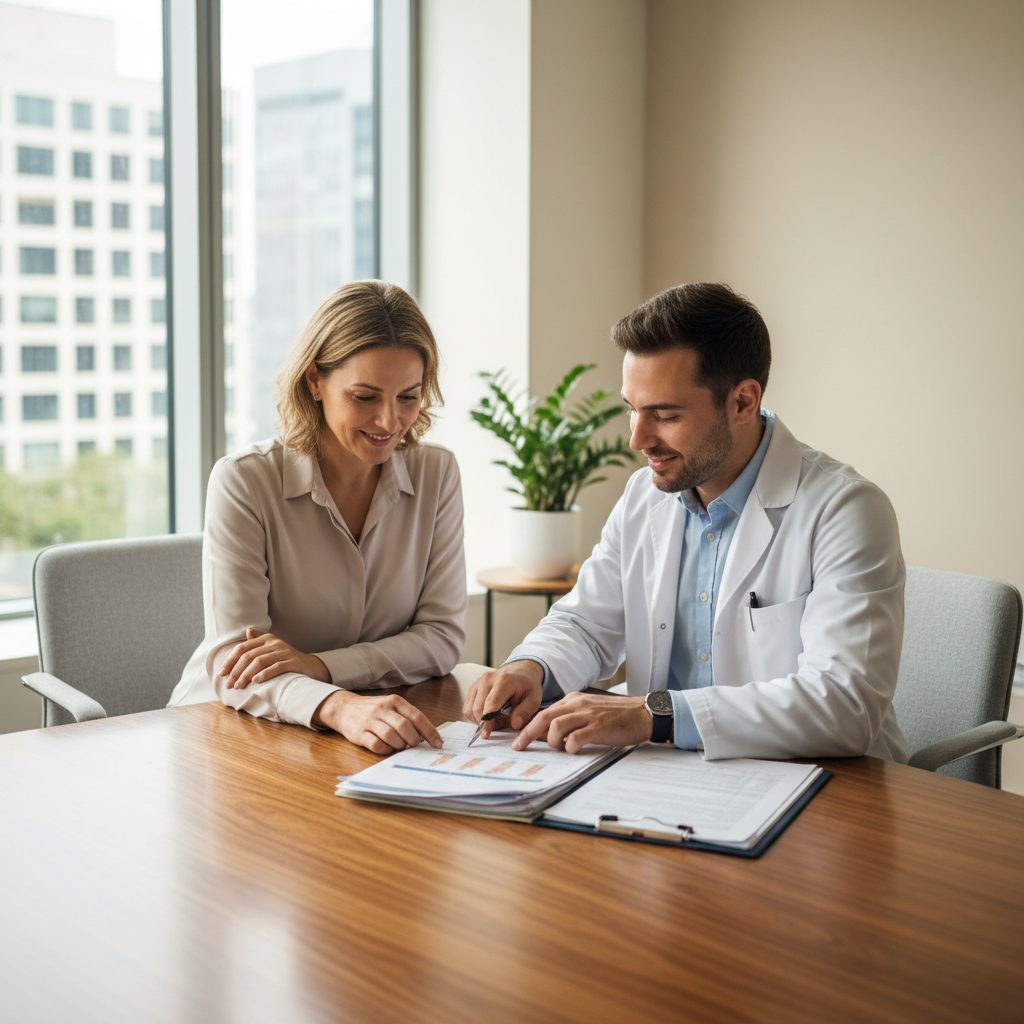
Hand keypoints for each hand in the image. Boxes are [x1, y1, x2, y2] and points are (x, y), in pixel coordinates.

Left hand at [219, 628, 329, 688]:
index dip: (230, 661)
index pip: (242, 648)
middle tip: (229, 685)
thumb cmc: (287, 660)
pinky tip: (256, 681)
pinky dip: (264, 674)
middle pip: (249, 656)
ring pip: (260, 662)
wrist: (312, 667)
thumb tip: (247, 631)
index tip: (221, 674)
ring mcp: (284, 652)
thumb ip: (259, 641)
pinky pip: (276, 667)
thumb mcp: (272, 649)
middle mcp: (274, 643)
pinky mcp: (293, 662)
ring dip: (246, 675)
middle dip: (236, 671)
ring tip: (239, 686)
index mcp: (266, 639)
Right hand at [313, 691, 442, 753]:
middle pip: (405, 726)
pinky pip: (377, 745)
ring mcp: (370, 721)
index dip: (429, 732)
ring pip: (391, 736)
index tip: (438, 743)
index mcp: (395, 701)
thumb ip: (406, 717)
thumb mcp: (390, 706)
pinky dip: (386, 750)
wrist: (344, 708)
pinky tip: (387, 748)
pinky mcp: (359, 733)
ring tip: (400, 746)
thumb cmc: (373, 710)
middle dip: (413, 740)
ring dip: (400, 745)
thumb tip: (425, 736)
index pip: (417, 716)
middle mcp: (383, 709)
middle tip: (414, 746)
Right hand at [463, 660, 543, 738]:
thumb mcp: (534, 699)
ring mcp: (478, 682)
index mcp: (504, 681)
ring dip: (479, 720)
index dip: (487, 722)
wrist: (519, 672)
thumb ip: (525, 712)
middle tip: (497, 727)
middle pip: (478, 708)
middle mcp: (487, 679)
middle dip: (484, 723)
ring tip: (494, 720)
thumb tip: (514, 724)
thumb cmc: (527, 687)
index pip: (491, 704)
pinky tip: (487, 716)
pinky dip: (475, 716)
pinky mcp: (473, 687)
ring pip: (470, 709)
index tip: (486, 735)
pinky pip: (467, 707)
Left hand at [511, 692, 651, 753]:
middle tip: (519, 746)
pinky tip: (575, 750)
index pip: (545, 711)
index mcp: (574, 700)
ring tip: (560, 748)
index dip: (530, 726)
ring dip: (552, 741)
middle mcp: (578, 704)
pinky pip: (575, 738)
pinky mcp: (598, 728)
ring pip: (556, 726)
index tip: (520, 738)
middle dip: (528, 733)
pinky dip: (570, 747)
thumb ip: (572, 718)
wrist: (643, 713)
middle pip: (544, 717)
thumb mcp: (590, 710)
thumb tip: (551, 734)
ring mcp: (588, 715)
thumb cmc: (617, 716)